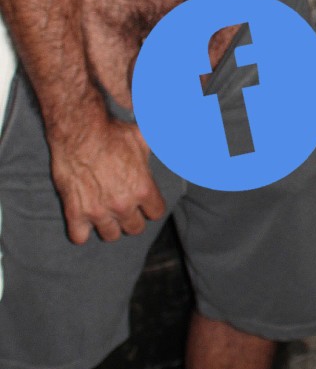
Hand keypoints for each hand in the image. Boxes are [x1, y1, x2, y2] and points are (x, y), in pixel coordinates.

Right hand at [49, 115, 165, 244]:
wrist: (78, 131)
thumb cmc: (113, 132)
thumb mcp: (145, 138)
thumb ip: (165, 146)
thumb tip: (188, 139)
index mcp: (142, 189)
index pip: (156, 213)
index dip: (150, 207)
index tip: (145, 202)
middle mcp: (123, 204)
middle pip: (134, 228)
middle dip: (131, 218)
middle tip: (124, 206)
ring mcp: (98, 211)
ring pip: (110, 235)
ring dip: (109, 226)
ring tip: (105, 214)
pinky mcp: (75, 212)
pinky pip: (79, 237)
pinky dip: (80, 231)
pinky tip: (82, 221)